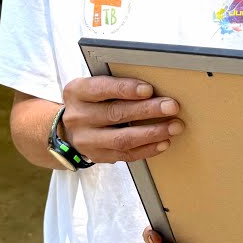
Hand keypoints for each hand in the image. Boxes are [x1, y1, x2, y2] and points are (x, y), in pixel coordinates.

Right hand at [58, 76, 182, 163]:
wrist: (69, 129)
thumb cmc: (91, 102)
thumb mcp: (94, 87)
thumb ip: (116, 86)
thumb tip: (153, 89)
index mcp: (77, 92)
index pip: (101, 89)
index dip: (126, 89)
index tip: (149, 89)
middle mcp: (78, 116)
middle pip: (116, 113)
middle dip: (147, 110)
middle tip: (171, 106)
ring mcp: (86, 140)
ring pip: (122, 138)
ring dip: (152, 132)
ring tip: (174, 126)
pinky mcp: (97, 156)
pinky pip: (125, 154)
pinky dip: (147, 149)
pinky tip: (163, 142)